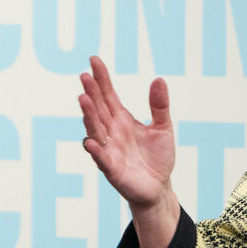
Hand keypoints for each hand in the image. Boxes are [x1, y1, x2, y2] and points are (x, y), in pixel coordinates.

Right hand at [78, 55, 175, 209]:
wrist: (159, 187)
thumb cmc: (158, 157)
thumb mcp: (163, 127)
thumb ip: (160, 105)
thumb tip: (159, 79)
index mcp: (121, 120)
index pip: (108, 95)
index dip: (101, 79)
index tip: (93, 60)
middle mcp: (111, 132)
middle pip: (99, 109)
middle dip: (91, 93)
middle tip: (85, 76)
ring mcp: (109, 150)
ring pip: (95, 130)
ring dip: (88, 116)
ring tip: (83, 99)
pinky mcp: (112, 170)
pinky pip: (102, 159)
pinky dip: (96, 151)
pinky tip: (91, 141)